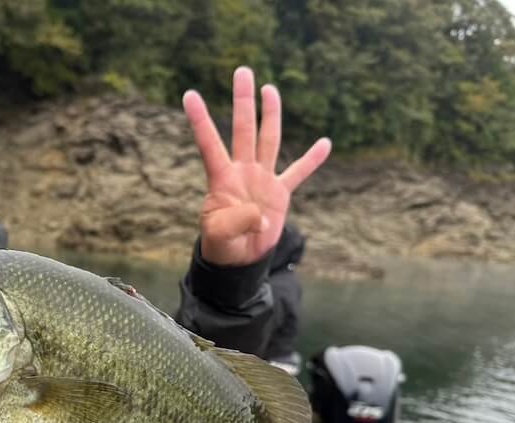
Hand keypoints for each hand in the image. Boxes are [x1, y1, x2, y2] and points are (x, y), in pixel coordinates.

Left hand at [183, 66, 331, 265]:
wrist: (238, 259)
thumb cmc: (221, 245)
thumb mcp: (220, 235)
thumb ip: (236, 222)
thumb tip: (261, 215)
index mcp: (221, 179)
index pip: (209, 143)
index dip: (200, 120)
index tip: (189, 94)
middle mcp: (242, 172)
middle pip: (244, 130)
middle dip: (244, 102)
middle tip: (243, 71)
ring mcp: (262, 179)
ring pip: (268, 140)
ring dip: (271, 115)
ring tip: (269, 89)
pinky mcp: (279, 193)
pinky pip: (298, 173)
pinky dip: (311, 160)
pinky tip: (325, 143)